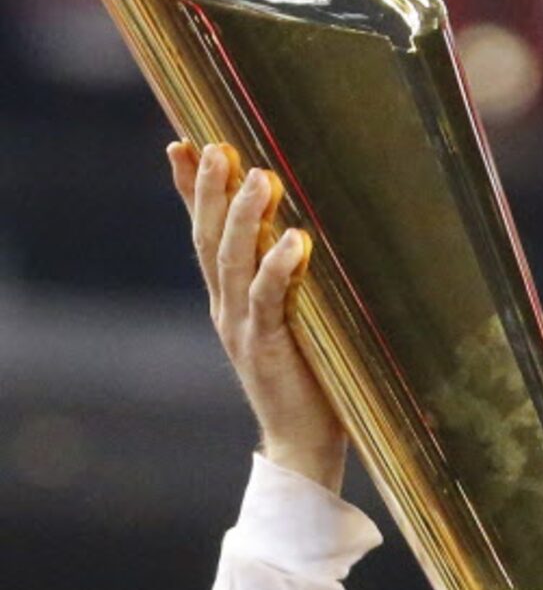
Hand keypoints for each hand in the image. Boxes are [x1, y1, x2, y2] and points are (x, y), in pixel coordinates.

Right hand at [168, 140, 347, 490]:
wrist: (303, 445)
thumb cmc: (311, 381)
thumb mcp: (293, 322)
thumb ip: (288, 284)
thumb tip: (299, 238)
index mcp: (230, 300)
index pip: (205, 235)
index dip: (192, 191)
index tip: (183, 144)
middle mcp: (228, 308)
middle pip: (211, 239)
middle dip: (209, 190)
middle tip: (217, 146)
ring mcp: (243, 328)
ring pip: (233, 262)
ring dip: (243, 217)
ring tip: (258, 177)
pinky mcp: (268, 349)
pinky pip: (268, 301)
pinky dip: (278, 268)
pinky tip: (294, 240)